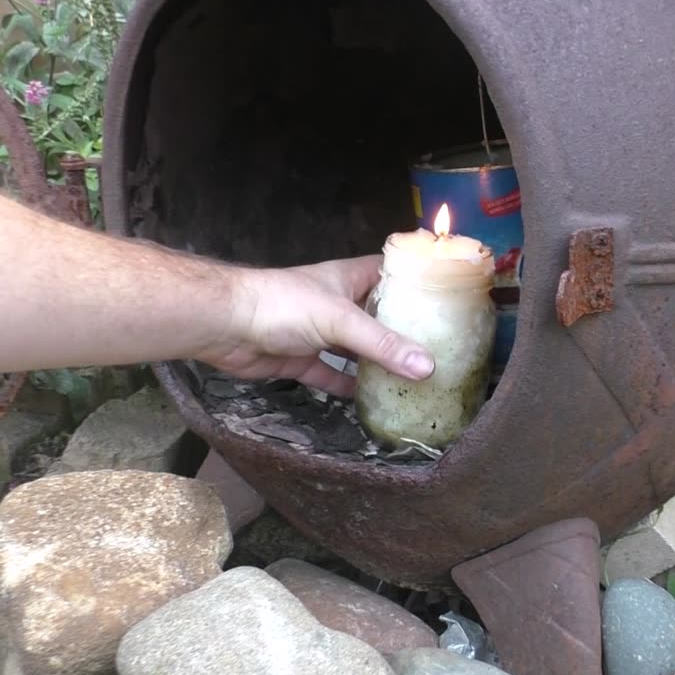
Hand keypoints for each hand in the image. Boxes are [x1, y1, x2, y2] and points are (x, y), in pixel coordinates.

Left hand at [195, 255, 434, 395]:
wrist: (225, 325)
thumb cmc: (282, 304)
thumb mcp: (340, 320)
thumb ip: (382, 345)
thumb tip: (427, 367)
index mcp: (350, 278)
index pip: (391, 272)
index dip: (417, 280)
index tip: (449, 298)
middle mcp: (338, 303)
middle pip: (378, 316)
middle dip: (404, 331)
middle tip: (441, 349)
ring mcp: (320, 333)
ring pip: (356, 350)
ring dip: (378, 364)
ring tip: (414, 380)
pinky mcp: (302, 360)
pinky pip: (332, 376)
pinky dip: (348, 388)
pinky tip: (371, 402)